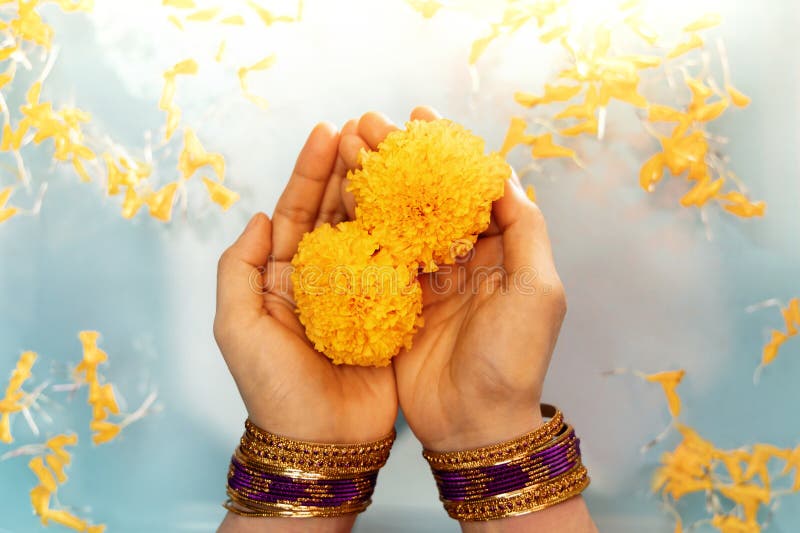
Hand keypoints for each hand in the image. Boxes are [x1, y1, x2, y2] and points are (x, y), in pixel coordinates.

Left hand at [214, 122, 396, 531]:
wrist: (321, 443)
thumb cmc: (273, 390)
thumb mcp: (237, 329)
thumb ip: (239, 270)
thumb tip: (258, 219)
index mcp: (280, 277)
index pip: (294, 213)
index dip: (309, 173)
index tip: (327, 133)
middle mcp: (320, 278)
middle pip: (334, 213)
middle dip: (347, 171)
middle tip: (366, 129)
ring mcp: (357, 293)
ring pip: (368, 231)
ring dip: (378, 193)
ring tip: (392, 154)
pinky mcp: (390, 310)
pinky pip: (398, 264)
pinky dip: (406, 233)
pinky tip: (418, 204)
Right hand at [340, 108, 595, 531]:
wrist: (474, 426)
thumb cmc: (514, 360)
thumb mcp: (537, 292)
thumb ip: (525, 231)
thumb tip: (506, 176)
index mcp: (501, 252)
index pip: (472, 189)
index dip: (447, 152)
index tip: (421, 118)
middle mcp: (464, 260)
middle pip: (430, 197)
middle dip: (401, 159)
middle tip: (370, 124)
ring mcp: (428, 281)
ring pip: (400, 220)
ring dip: (376, 182)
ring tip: (347, 146)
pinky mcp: (398, 303)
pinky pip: (380, 257)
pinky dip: (362, 225)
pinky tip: (340, 196)